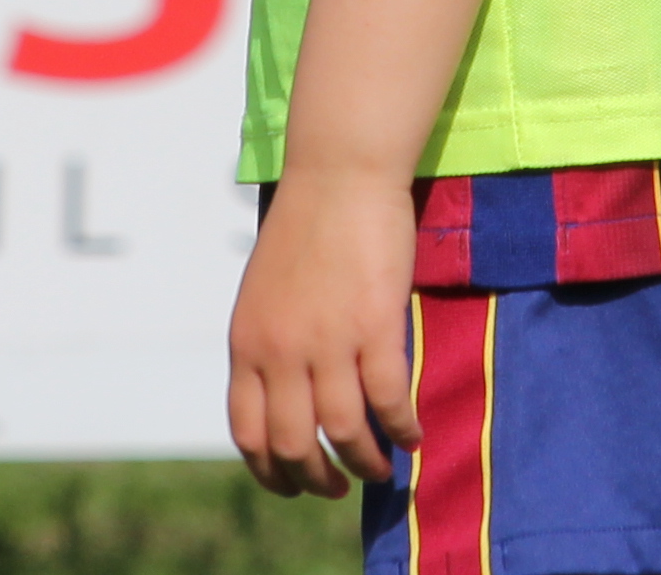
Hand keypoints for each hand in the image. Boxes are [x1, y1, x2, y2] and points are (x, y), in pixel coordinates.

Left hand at [227, 166, 417, 496]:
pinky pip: (389, 400)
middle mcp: (280, 351)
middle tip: (339, 487)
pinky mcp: (376, 326)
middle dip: (317, 479)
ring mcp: (328, 340)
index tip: (294, 483)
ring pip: (344, 431)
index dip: (271, 472)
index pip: (248, 433)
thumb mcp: (263, 294)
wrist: (340, 174)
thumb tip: (287, 399)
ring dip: (366, 462)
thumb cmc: (306, 226)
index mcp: (247, 344)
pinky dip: (402, 428)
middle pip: (293, 444)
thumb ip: (268, 345)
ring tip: (382, 468)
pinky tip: (413, 435)